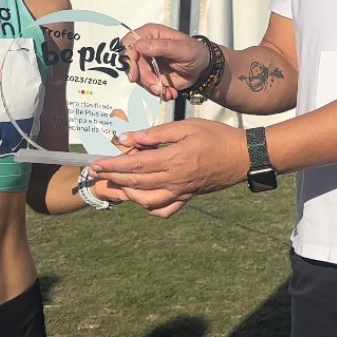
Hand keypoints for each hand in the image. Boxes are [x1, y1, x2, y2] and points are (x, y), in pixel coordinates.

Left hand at [88, 119, 246, 212]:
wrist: (242, 156)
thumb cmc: (216, 136)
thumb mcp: (186, 126)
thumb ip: (157, 134)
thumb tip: (130, 137)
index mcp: (173, 160)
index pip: (134, 164)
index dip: (112, 165)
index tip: (96, 163)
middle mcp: (174, 180)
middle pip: (135, 182)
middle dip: (111, 178)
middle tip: (94, 174)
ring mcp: (181, 191)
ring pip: (146, 201)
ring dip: (126, 193)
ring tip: (112, 185)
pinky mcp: (188, 196)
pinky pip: (165, 210)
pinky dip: (149, 207)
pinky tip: (141, 198)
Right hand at [124, 24, 210, 99]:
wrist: (202, 69)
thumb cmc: (195, 52)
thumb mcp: (182, 48)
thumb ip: (162, 46)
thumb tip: (140, 45)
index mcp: (150, 34)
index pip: (129, 42)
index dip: (127, 58)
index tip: (133, 74)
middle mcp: (145, 47)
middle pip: (132, 64)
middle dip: (144, 78)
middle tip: (156, 86)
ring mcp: (147, 63)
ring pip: (139, 77)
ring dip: (152, 87)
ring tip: (168, 90)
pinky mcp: (151, 76)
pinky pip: (147, 86)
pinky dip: (158, 92)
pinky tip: (170, 92)